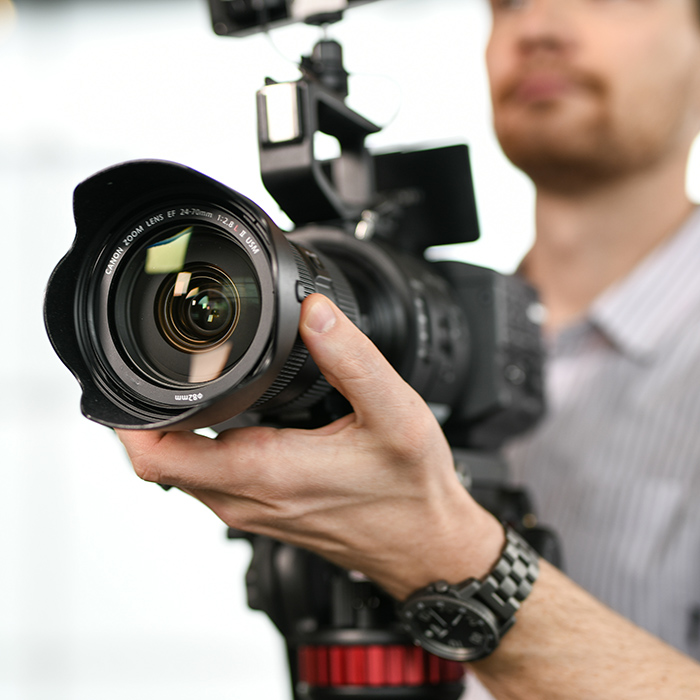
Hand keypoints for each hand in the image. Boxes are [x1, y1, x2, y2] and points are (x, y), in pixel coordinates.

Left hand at [116, 294, 503, 598]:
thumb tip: (314, 312)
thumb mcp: (393, 413)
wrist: (425, 545)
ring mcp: (250, 512)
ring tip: (185, 384)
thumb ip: (351, 358)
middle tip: (154, 364)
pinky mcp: (263, 514)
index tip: (127, 376)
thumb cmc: (409, 490)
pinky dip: (198, 448)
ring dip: (170, 431)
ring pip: (181, 472)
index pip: (158, 454)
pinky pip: (208, 481)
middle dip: (144, 415)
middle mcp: (245, 499)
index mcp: (264, 470)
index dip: (128, 417)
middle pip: (159, 461)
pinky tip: (223, 418)